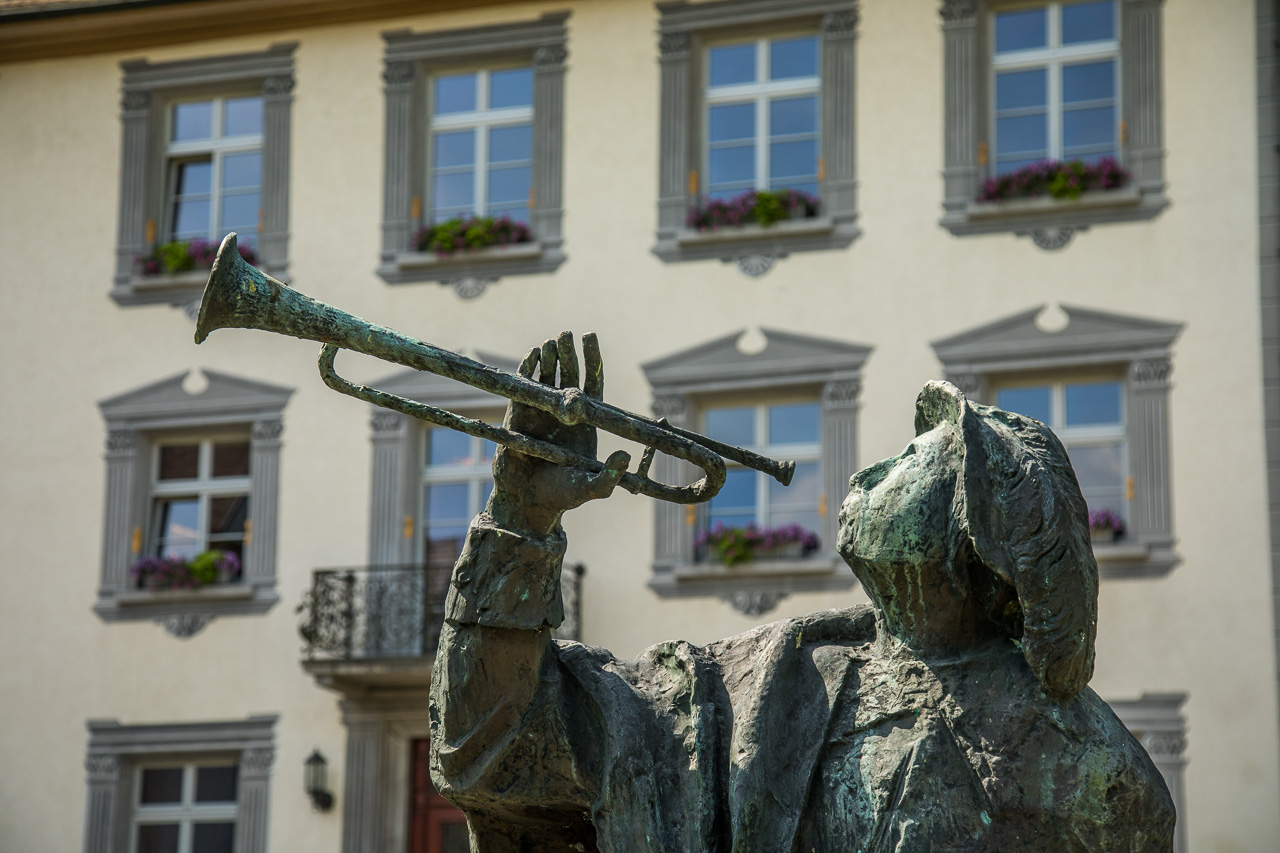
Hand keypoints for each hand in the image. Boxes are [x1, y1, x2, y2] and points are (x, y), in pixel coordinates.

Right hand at [487, 331, 630, 537]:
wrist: (530, 503)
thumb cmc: (564, 496)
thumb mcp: (593, 487)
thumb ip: (610, 474)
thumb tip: (624, 456)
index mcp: (585, 421)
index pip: (591, 382)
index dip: (591, 359)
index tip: (588, 336)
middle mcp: (563, 412)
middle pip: (568, 374)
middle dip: (568, 354)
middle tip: (565, 334)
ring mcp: (540, 412)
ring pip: (546, 377)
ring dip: (548, 359)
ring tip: (550, 342)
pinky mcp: (518, 416)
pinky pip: (523, 388)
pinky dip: (526, 371)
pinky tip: (530, 356)